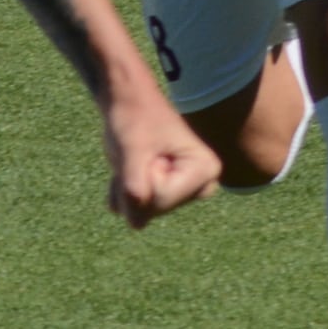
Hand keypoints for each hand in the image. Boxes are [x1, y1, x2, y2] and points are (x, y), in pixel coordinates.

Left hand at [100, 86, 221, 228]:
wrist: (126, 102)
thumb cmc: (134, 117)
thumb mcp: (132, 150)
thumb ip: (134, 188)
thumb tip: (136, 226)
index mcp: (206, 170)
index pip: (163, 198)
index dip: (144, 175)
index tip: (150, 148)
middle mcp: (201, 185)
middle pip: (155, 209)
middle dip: (135, 184)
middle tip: (139, 154)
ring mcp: (183, 193)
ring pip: (142, 213)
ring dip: (125, 188)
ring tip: (132, 159)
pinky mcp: (165, 196)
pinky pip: (134, 212)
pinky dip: (121, 192)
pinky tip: (127, 169)